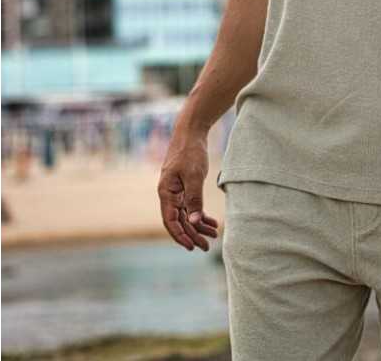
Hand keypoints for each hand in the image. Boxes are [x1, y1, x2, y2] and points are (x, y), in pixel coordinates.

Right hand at [157, 131, 219, 251]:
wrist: (191, 132)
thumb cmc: (190, 152)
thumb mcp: (194, 176)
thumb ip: (194, 199)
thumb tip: (194, 222)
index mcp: (166, 192)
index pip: (170, 220)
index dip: (180, 235)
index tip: (192, 247)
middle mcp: (169, 194)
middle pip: (180, 220)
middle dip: (193, 234)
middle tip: (207, 246)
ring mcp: (177, 191)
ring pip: (187, 214)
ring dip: (198, 225)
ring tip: (213, 235)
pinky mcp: (185, 187)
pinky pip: (191, 206)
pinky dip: (200, 214)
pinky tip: (212, 222)